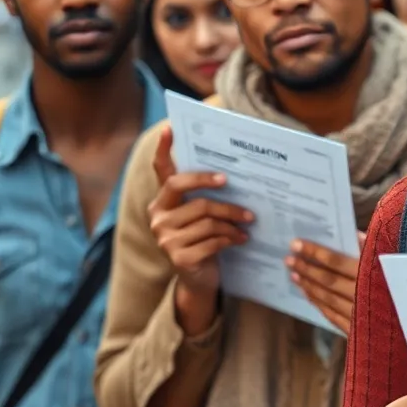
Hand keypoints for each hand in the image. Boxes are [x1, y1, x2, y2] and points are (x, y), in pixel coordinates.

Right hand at [149, 126, 252, 299]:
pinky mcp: (179, 257)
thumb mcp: (201, 215)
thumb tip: (229, 169)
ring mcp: (165, 239)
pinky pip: (213, 240)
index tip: (170, 129)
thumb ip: (203, 196)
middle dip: (217, 190)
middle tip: (237, 190)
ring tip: (248, 222)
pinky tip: (241, 239)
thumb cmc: (203, 238)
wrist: (199, 278)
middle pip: (189, 192)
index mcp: (162, 201)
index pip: (161, 171)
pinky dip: (231, 238)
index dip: (163, 150)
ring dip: (233, 221)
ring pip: (208, 219)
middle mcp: (158, 217)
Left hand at [286, 231, 364, 335]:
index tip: (297, 244)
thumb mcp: (397, 259)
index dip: (315, 253)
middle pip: (327, 281)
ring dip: (308, 286)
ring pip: (326, 299)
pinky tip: (309, 295)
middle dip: (306, 268)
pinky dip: (319, 304)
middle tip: (289, 258)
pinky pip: (333, 316)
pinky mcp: (359, 331)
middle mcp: (363, 297)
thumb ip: (374, 248)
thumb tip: (352, 235)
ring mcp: (359, 316)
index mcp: (373, 276)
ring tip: (295, 273)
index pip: (336, 262)